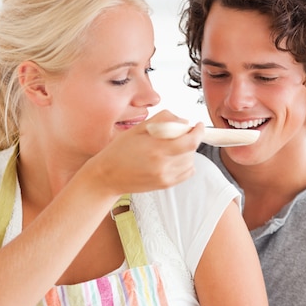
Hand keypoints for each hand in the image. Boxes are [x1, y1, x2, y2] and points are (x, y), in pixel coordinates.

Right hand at [91, 110, 205, 195]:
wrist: (108, 176)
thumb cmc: (118, 152)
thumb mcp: (138, 128)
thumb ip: (163, 121)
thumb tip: (183, 121)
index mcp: (156, 149)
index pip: (190, 141)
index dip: (198, 131)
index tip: (198, 125)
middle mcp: (163, 165)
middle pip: (192, 151)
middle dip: (189, 139)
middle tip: (178, 135)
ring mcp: (165, 177)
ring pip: (190, 162)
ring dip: (187, 152)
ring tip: (171, 148)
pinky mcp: (165, 185)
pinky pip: (186, 173)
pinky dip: (185, 163)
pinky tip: (173, 158)